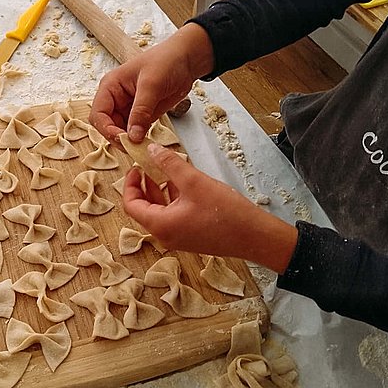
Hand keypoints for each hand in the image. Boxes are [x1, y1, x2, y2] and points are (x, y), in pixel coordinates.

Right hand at [91, 24, 214, 142]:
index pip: (98, 114)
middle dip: (117, 138)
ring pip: (120, 132)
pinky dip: (139, 140)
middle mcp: (115, 99)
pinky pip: (134, 132)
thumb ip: (141, 111)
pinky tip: (147, 143)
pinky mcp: (141, 115)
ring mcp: (128, 108)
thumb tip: (132, 136)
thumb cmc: (166, 62)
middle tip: (135, 147)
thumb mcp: (151, 85)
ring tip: (143, 147)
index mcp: (110, 87)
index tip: (124, 139)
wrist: (186, 59)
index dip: (107, 129)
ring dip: (128, 141)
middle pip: (106, 126)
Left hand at [121, 143, 297, 272]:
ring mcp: (178, 238)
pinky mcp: (190, 236)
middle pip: (143, 208)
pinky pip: (173, 216)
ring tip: (167, 170)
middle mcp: (165, 235)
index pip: (131, 204)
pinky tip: (184, 183)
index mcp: (160, 226)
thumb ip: (169, 164)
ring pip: (159, 211)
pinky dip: (173, 199)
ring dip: (160, 190)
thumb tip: (151, 149)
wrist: (257, 238)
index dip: (129, 184)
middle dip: (144, 185)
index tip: (135, 166)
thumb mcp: (194, 181)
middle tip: (148, 165)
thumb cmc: (226, 212)